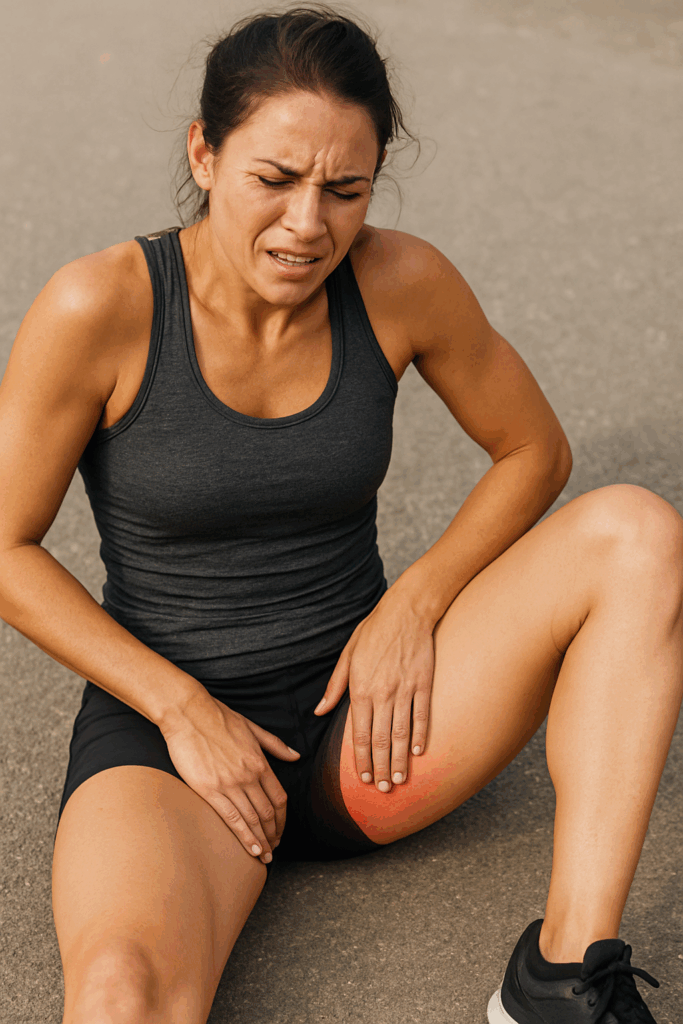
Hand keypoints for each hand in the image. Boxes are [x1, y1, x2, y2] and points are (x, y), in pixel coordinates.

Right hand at [161, 693, 299, 863]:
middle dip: (273, 834)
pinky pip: (231, 818)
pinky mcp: (209, 789)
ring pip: (252, 819)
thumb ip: (275, 745)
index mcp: (260, 762)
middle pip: (268, 813)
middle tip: (274, 848)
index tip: (281, 830)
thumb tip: (296, 756)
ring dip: (261, 841)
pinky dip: (244, 836)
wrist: (188, 713)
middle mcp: (248, 775)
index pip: (279, 798)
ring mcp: (229, 784)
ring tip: (265, 856)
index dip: (282, 819)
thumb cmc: (218, 717)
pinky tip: (250, 849)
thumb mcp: (252, 728)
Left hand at [314, 591, 435, 791]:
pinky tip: (418, 753)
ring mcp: (405, 689)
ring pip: (401, 733)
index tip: (361, 778)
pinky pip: (422, 715)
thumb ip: (335, 686)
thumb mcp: (348, 655)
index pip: (359, 733)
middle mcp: (382, 693)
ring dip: (400, 759)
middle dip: (380, 767)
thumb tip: (319, 710)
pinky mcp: (424, 683)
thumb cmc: (374, 632)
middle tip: (381, 789)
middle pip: (380, 739)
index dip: (360, 759)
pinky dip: (420, 736)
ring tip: (399, 780)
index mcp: (360, 688)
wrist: (406, 611)